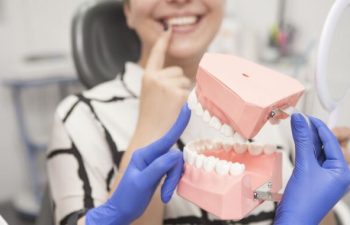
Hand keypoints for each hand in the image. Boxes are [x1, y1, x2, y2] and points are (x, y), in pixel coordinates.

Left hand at [85, 104, 190, 224]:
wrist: (121, 212)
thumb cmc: (127, 198)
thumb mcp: (142, 182)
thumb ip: (158, 167)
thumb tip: (175, 156)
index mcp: (144, 154)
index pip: (166, 137)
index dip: (179, 123)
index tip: (187, 108)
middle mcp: (151, 156)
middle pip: (174, 158)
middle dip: (174, 175)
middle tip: (167, 192)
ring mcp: (156, 164)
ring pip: (175, 167)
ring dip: (173, 182)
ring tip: (165, 196)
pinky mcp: (159, 173)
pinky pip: (173, 173)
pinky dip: (172, 184)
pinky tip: (165, 194)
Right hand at [136, 27, 191, 141]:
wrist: (150, 134)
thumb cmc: (152, 116)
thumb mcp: (150, 93)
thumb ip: (161, 80)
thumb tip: (181, 75)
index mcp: (147, 76)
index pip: (156, 54)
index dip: (163, 41)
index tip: (168, 29)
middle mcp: (155, 77)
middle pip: (178, 72)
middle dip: (178, 84)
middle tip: (167, 102)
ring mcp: (166, 85)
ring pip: (186, 81)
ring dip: (182, 93)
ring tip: (170, 107)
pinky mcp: (177, 94)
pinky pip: (190, 92)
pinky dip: (187, 101)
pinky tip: (176, 110)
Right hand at [274, 114, 349, 224]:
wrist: (293, 221)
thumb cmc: (304, 202)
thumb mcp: (304, 165)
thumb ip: (302, 140)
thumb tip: (299, 120)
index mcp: (342, 171)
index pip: (331, 142)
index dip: (318, 126)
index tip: (306, 115)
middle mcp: (336, 174)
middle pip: (324, 146)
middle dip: (312, 132)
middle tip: (300, 119)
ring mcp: (325, 178)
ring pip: (317, 152)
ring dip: (306, 140)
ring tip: (297, 126)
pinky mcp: (314, 180)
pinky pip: (311, 160)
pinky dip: (303, 150)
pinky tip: (296, 141)